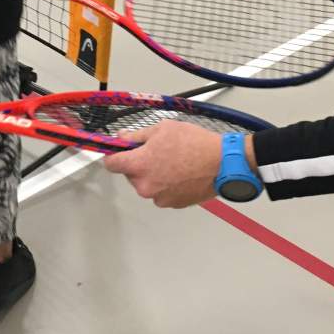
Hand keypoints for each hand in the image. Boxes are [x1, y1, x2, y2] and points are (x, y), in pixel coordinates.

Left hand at [103, 120, 224, 207]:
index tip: (118, 151)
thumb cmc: (194, 143)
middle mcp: (145, 186)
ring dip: (154, 174)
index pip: (111, 164)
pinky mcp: (173, 204)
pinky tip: (181, 172)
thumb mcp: (162, 129)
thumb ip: (136, 136)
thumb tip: (121, 138)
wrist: (222, 163)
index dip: (113, 155)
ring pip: (147, 184)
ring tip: (174, 161)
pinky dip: (167, 184)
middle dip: (139, 163)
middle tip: (157, 151)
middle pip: (131, 174)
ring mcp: (159, 198)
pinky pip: (162, 192)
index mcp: (139, 166)